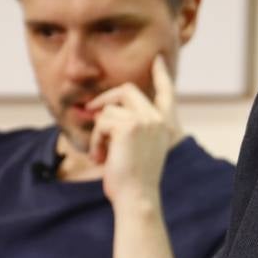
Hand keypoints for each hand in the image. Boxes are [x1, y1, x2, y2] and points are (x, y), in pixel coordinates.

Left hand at [87, 56, 181, 208]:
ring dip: (98, 131)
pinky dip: (96, 140)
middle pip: (127, 90)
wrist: (137, 197)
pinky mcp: (128, 126)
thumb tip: (102, 111)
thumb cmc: (134, 179)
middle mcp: (158, 118)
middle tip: (90, 108)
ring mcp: (145, 120)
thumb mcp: (138, 149)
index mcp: (165, 124)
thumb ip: (131, 127)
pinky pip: (102, 122)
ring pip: (109, 110)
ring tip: (100, 153)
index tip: (157, 59)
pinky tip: (99, 158)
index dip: (161, 74)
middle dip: (105, 98)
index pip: (167, 92)